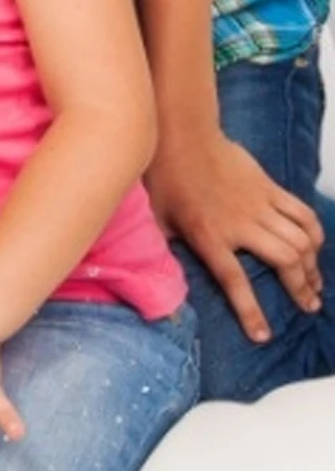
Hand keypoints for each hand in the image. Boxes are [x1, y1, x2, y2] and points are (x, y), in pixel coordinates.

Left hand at [146, 126, 323, 341]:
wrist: (181, 133)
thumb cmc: (164, 173)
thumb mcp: (155, 217)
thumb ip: (162, 247)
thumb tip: (155, 272)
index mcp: (208, 234)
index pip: (234, 281)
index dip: (250, 311)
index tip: (263, 336)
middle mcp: (239, 223)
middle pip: (283, 262)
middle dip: (300, 288)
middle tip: (309, 306)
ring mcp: (258, 204)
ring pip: (299, 241)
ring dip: (311, 265)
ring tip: (315, 284)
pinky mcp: (269, 187)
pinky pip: (302, 213)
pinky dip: (314, 232)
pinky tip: (315, 246)